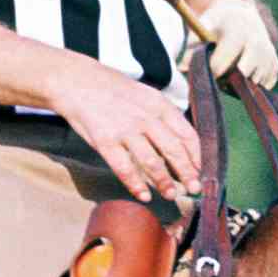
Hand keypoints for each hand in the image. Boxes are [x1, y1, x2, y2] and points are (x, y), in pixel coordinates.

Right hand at [58, 65, 202, 206]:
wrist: (76, 80)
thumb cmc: (111, 90)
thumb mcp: (143, 94)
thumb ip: (161, 116)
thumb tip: (180, 143)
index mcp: (158, 104)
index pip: (186, 133)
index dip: (196, 155)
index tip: (201, 170)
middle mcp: (145, 117)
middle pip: (173, 150)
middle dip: (186, 172)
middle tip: (194, 189)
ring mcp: (124, 129)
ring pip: (152, 161)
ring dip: (164, 181)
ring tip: (171, 195)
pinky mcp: (105, 141)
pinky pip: (124, 168)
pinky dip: (135, 184)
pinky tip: (144, 196)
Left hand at [199, 0, 277, 89]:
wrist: (241, 13)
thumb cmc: (216, 23)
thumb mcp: (202, 28)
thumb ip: (192, 48)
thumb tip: (183, 69)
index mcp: (237, 30)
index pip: (223, 62)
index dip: (212, 72)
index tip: (208, 72)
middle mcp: (257, 41)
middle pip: (241, 75)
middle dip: (228, 80)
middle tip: (221, 73)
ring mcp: (269, 53)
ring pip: (253, 83)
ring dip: (240, 84)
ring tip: (231, 71)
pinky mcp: (275, 64)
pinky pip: (263, 86)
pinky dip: (251, 85)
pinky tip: (244, 73)